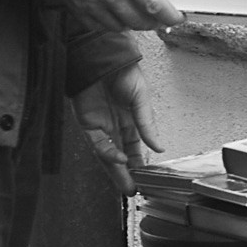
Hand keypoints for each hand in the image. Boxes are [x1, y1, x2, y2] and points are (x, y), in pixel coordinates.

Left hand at [70, 63, 160, 197]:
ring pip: (108, 154)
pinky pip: (97, 143)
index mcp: (131, 118)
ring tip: (126, 185)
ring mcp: (101, 124)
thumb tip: (159, 146)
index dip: (140, 161)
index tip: (147, 177)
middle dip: (127, 173)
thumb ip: (147, 124)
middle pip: (121, 154)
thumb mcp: (141, 98)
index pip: (135, 146)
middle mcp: (115, 124)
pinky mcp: (87, 123)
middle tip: (133, 189)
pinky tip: (117, 159)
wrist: (103, 56)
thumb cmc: (124, 71)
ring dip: (116, 170)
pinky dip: (107, 153)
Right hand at [75, 0, 182, 36]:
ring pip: (120, 26)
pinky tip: (116, 15)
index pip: (153, 3)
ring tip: (139, 15)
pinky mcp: (78, 8)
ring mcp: (92, 2)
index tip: (176, 16)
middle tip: (159, 17)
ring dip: (133, 24)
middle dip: (153, 22)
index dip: (168, 15)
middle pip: (139, 20)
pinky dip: (112, 23)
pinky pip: (100, 25)